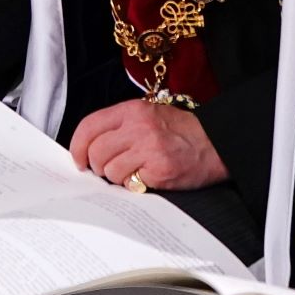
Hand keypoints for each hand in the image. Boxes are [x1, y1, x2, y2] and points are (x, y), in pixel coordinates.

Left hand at [70, 98, 227, 192]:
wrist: (217, 143)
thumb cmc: (179, 130)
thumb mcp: (146, 114)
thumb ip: (118, 125)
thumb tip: (88, 146)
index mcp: (130, 111)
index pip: (89, 126)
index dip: (77, 146)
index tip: (77, 159)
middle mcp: (138, 128)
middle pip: (96, 151)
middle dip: (95, 165)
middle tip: (104, 170)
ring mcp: (149, 149)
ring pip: (110, 170)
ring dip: (115, 176)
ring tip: (130, 172)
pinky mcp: (160, 170)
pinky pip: (131, 182)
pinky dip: (133, 184)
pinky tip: (145, 177)